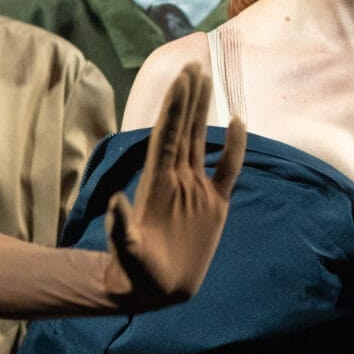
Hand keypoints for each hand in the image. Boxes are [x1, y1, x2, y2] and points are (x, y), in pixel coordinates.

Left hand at [108, 61, 245, 309]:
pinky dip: (233, 147)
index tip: (181, 78)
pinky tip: (237, 123)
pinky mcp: (214, 206)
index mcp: (157, 184)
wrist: (152, 290)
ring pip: (201, 141)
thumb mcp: (126, 251)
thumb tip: (115, 202)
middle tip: (193, 64)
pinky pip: (227, 170)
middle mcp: (177, 179)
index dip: (174, 108)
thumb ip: (120, 228)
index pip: (167, 137)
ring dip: (203, 112)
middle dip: (187, 97)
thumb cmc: (135, 272)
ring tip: (206, 79)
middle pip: (183, 129)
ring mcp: (196, 190)